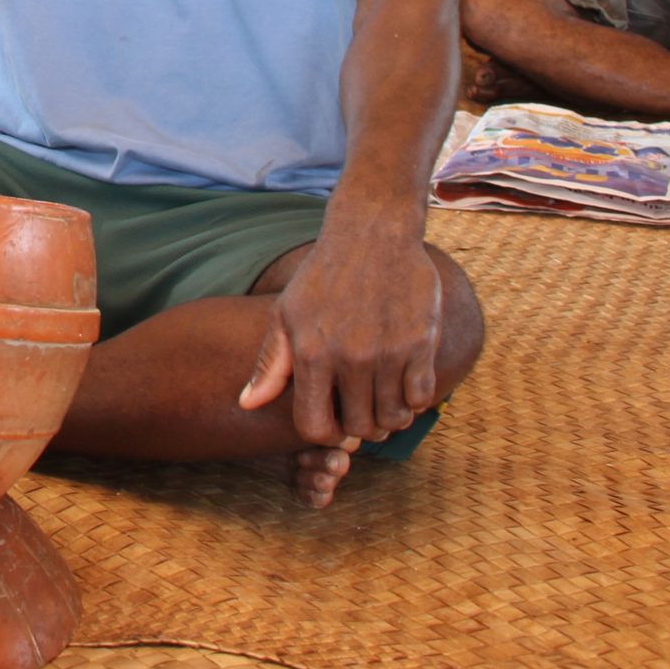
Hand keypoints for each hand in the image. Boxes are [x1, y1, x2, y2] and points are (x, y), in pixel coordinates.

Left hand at [239, 229, 443, 445]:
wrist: (372, 234)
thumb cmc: (322, 276)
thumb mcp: (286, 314)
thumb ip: (270, 364)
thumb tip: (247, 404)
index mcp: (311, 353)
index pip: (315, 427)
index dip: (325, 435)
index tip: (334, 424)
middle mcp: (349, 357)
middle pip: (359, 429)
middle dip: (361, 429)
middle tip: (364, 413)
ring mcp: (387, 351)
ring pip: (393, 418)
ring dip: (390, 417)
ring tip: (385, 400)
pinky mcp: (420, 342)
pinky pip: (422, 396)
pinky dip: (415, 399)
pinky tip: (404, 382)